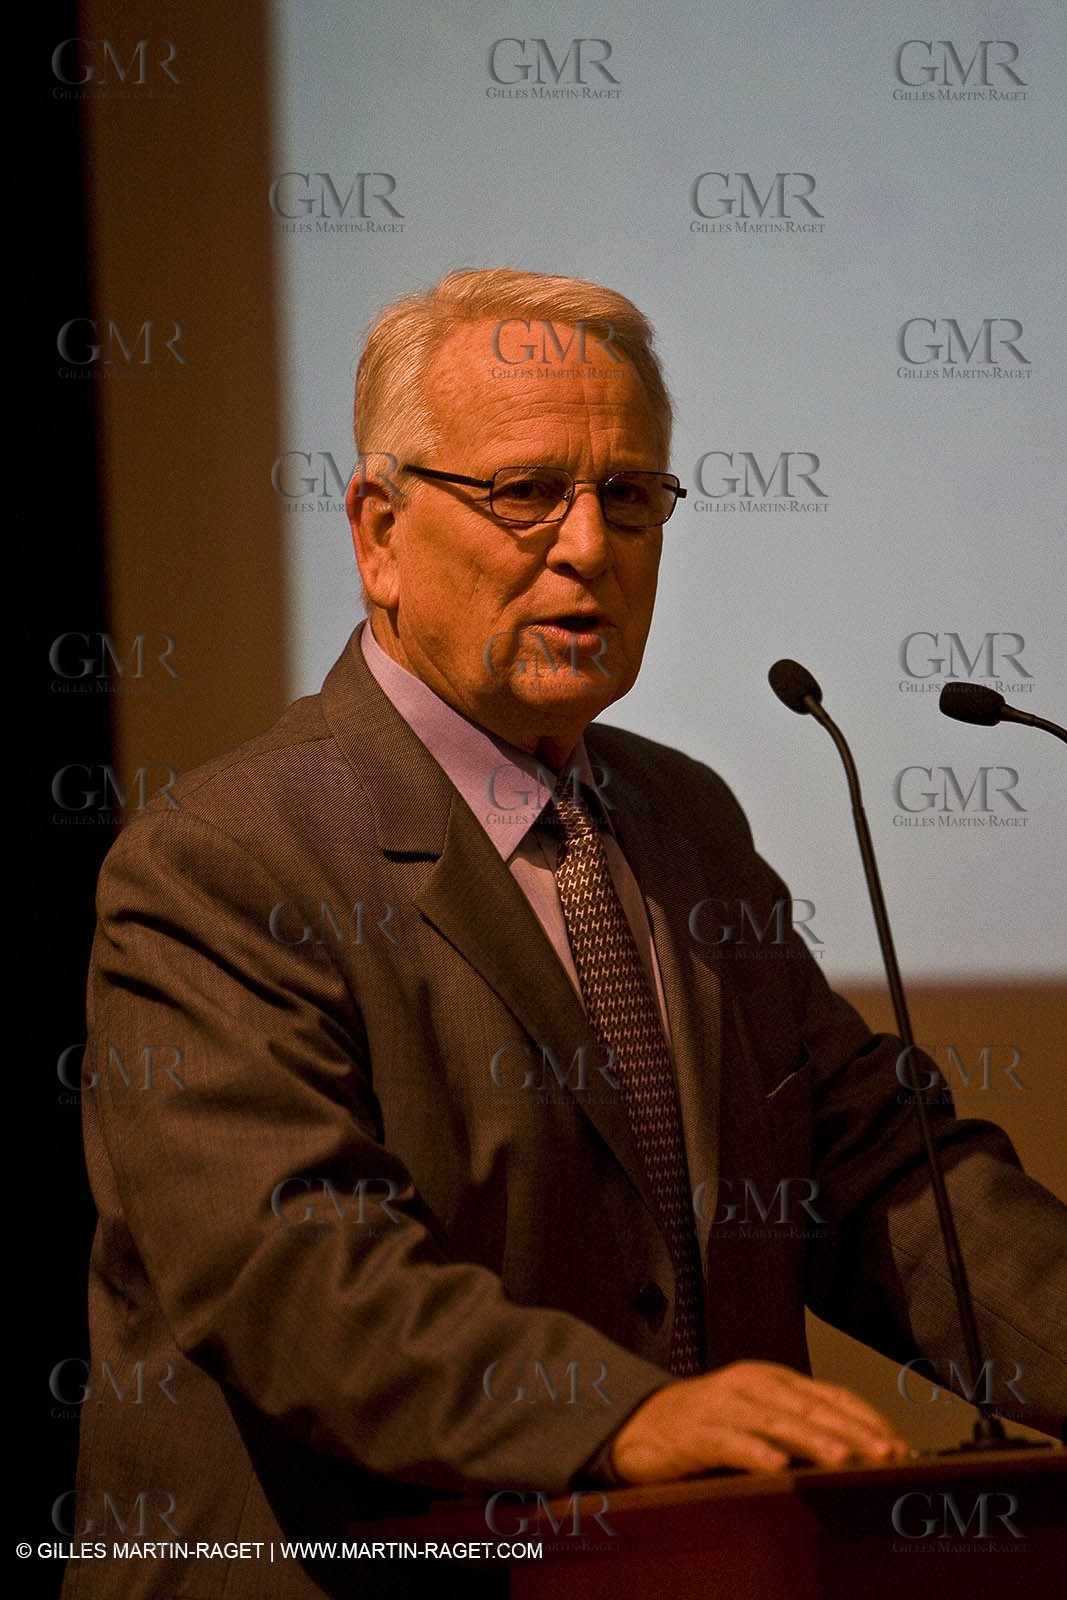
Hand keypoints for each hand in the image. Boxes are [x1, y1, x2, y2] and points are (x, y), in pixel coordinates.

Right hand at [611, 1361, 910, 1480]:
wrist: (639, 1424)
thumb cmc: (707, 1424)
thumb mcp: (757, 1416)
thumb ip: (798, 1427)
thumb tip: (859, 1452)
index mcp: (771, 1379)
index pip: (829, 1395)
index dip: (866, 1418)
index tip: (900, 1445)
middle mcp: (751, 1385)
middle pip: (809, 1407)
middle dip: (851, 1431)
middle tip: (885, 1453)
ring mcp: (722, 1405)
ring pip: (775, 1422)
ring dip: (811, 1441)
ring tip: (842, 1459)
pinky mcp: (695, 1431)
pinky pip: (728, 1442)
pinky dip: (753, 1452)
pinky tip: (775, 1467)